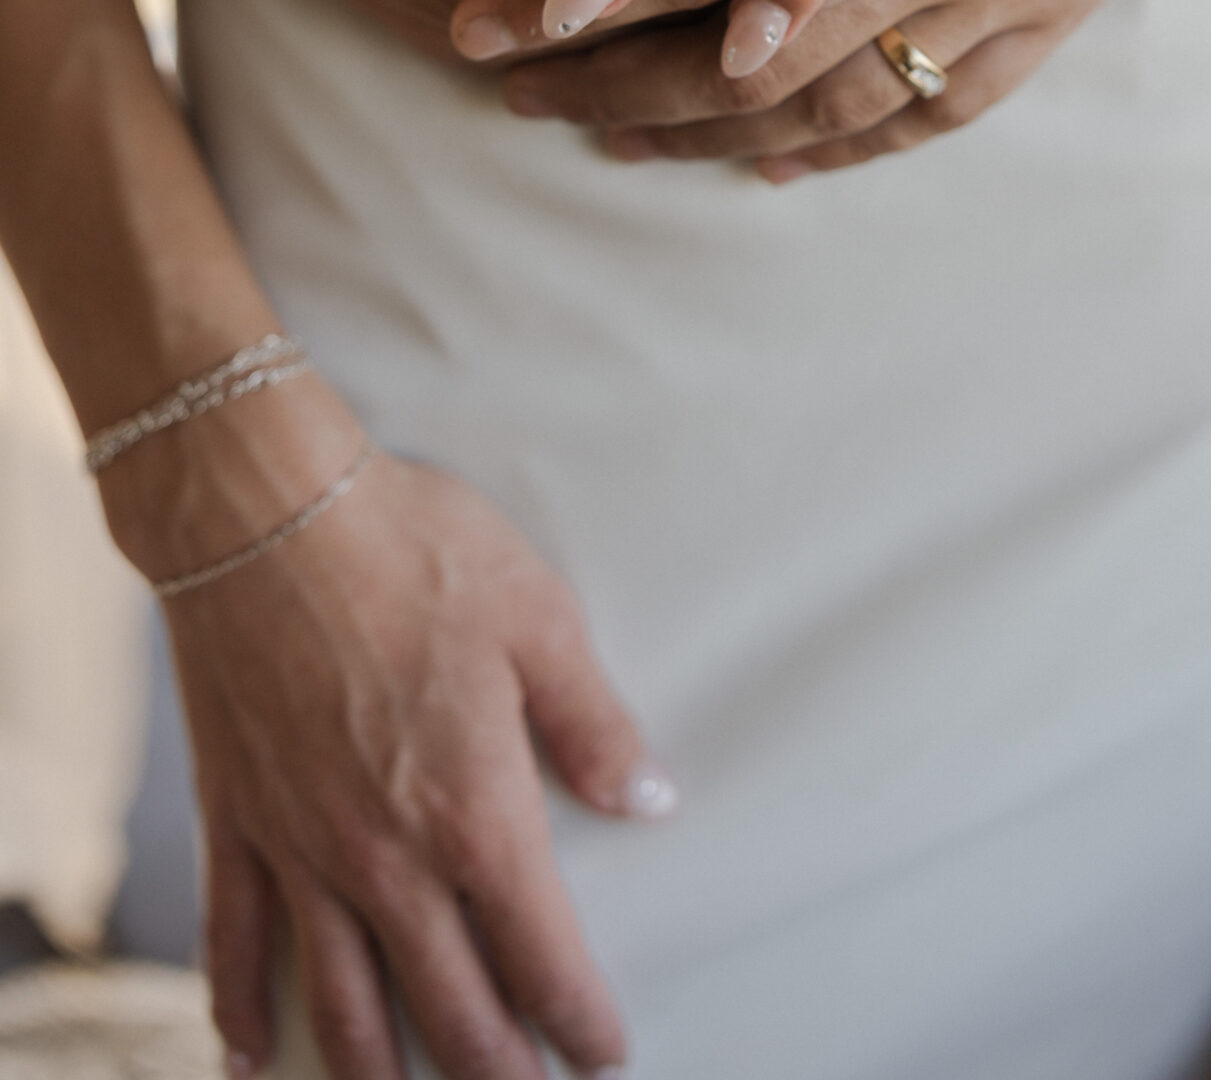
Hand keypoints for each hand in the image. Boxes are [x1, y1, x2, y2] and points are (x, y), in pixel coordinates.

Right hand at [104, 377, 673, 1079]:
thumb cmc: (411, 551)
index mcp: (474, 814)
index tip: (602, 1053)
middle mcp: (385, 860)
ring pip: (342, 1005)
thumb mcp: (537, 618)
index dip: (578, 1021)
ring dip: (378, 1072)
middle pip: (447, 1012)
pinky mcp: (236, 820)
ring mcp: (302, 851)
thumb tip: (650, 800)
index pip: (540, 958)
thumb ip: (593, 723)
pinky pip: (233, 944)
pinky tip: (250, 1059)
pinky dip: (240, 1012)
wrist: (267, 514)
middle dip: (493, 1070)